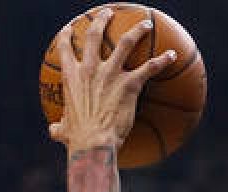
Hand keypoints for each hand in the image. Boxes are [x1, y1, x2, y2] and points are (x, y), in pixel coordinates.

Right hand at [49, 9, 176, 150]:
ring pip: (126, 42)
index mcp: (72, 78)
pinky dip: (163, 60)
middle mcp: (90, 69)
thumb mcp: (63, 130)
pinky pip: (150, 67)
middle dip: (102, 20)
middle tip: (107, 14)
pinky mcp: (130, 83)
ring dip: (137, 30)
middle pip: (95, 35)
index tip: (70, 29)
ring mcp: (111, 74)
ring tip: (145, 24)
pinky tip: (172, 56)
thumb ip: (59, 126)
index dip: (67, 36)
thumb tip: (54, 130)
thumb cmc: (78, 139)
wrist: (94, 143)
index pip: (65, 49)